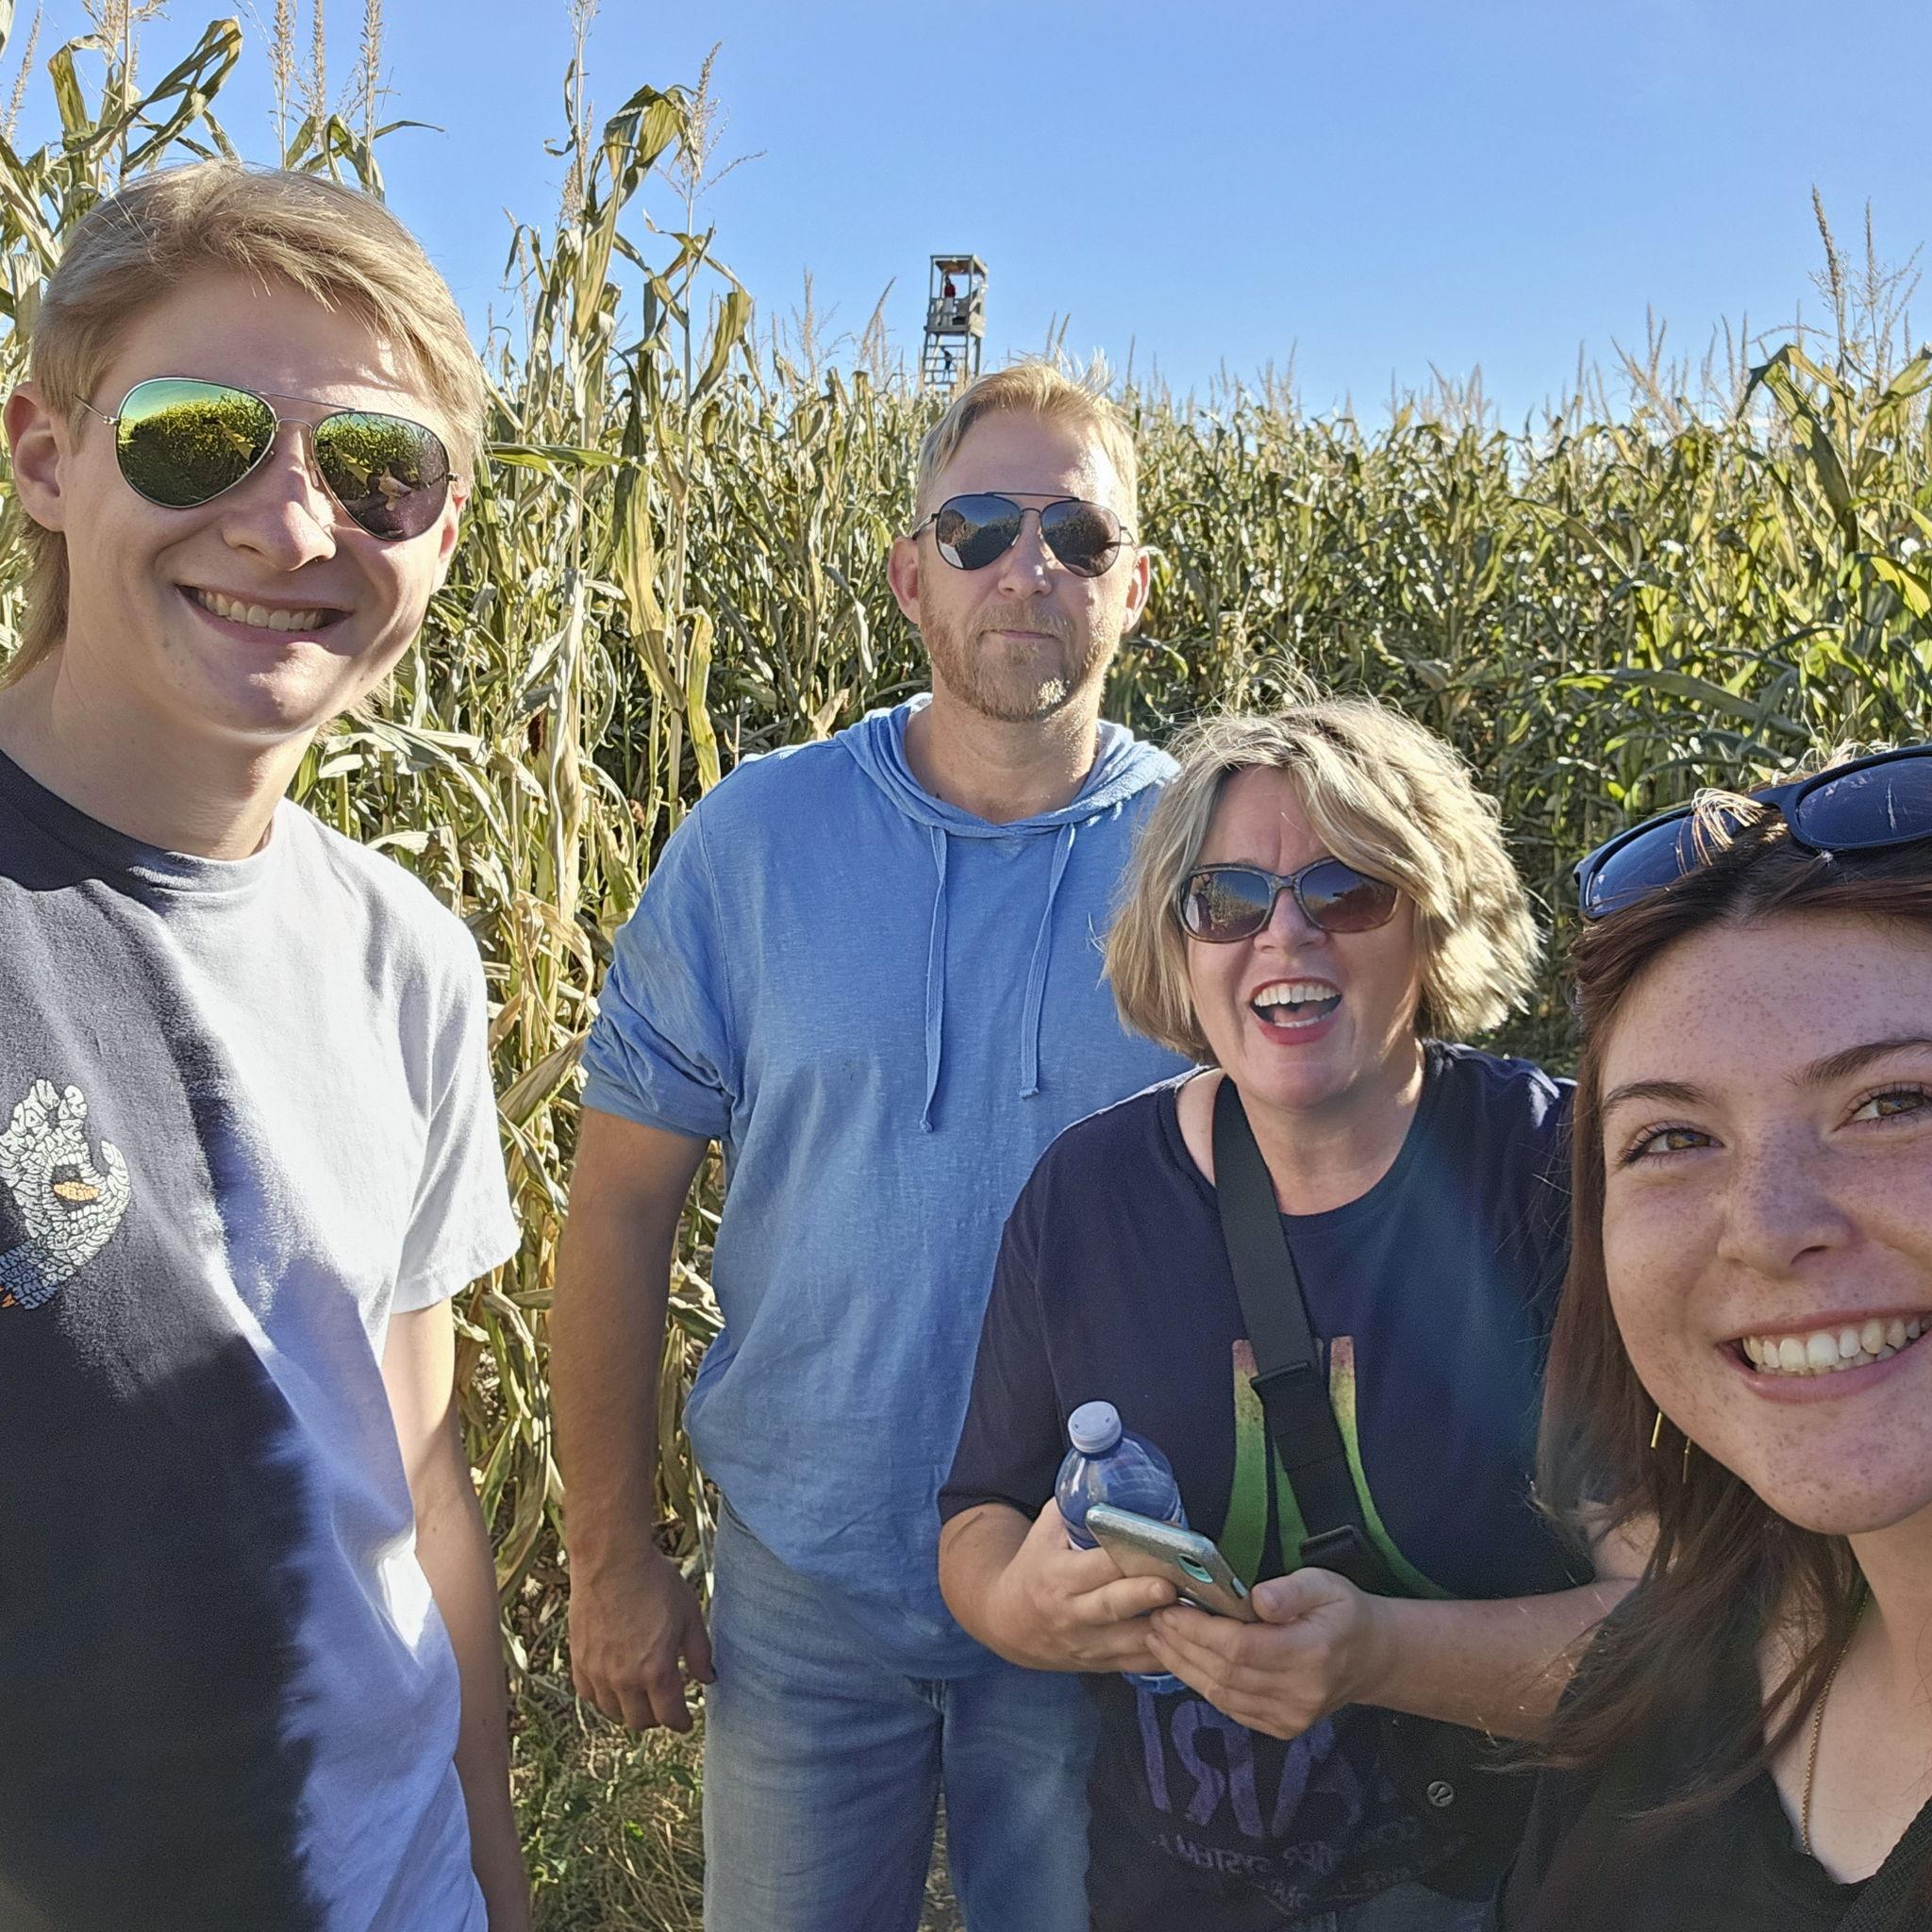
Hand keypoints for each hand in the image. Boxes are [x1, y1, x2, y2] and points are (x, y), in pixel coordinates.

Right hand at [568, 1541, 714, 1732]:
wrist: (612, 1560)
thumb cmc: (655, 1582)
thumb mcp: (690, 1615)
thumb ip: (699, 1653)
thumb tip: (708, 1679)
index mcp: (656, 1671)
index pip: (669, 1716)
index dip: (681, 1723)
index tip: (686, 1722)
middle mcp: (624, 1679)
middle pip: (639, 1721)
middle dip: (656, 1718)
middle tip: (664, 1706)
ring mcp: (598, 1671)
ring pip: (612, 1711)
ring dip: (629, 1709)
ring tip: (640, 1695)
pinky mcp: (579, 1659)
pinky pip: (588, 1694)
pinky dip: (602, 1696)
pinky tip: (613, 1683)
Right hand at [981, 1500, 1179, 1672]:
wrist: (1007, 1621)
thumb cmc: (1035, 1565)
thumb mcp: (1045, 1531)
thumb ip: (1077, 1508)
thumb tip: (1116, 1479)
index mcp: (1058, 1576)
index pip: (1097, 1564)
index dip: (1129, 1550)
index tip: (1161, 1538)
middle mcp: (1072, 1613)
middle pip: (1114, 1605)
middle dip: (1145, 1594)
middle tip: (1175, 1582)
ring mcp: (1087, 1643)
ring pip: (1131, 1640)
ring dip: (1165, 1626)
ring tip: (1196, 1610)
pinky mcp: (1100, 1664)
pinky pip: (1138, 1663)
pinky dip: (1165, 1652)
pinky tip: (1189, 1637)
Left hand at [1144, 1567, 1389, 1738]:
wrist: (1371, 1658)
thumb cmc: (1343, 1613)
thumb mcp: (1325, 1585)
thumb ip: (1291, 1590)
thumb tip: (1258, 1599)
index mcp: (1312, 1653)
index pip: (1242, 1648)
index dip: (1200, 1631)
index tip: (1171, 1608)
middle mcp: (1300, 1693)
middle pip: (1226, 1673)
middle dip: (1183, 1645)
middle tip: (1154, 1618)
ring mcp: (1290, 1716)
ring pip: (1223, 1695)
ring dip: (1184, 1666)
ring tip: (1157, 1638)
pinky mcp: (1282, 1727)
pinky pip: (1232, 1708)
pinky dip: (1203, 1684)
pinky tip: (1183, 1661)